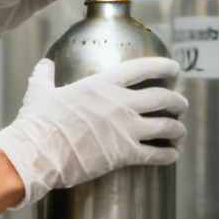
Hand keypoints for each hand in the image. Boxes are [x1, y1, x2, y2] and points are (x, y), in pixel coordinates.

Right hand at [0, 57, 185, 207]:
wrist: (37, 152)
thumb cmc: (38, 122)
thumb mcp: (40, 92)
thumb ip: (45, 76)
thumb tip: (44, 64)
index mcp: (103, 84)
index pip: (143, 68)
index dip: (163, 66)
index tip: (175, 67)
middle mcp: (120, 104)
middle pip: (163, 97)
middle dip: (177, 101)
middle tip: (181, 104)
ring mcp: (126, 129)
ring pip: (166, 126)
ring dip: (178, 128)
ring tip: (180, 130)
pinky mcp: (125, 154)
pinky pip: (157, 154)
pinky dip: (169, 154)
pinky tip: (173, 155)